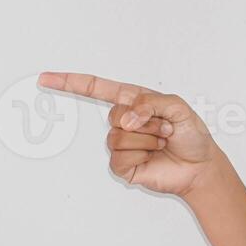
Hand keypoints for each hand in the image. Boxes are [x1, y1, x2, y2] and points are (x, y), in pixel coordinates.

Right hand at [37, 72, 220, 196]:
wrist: (199, 166)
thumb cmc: (191, 135)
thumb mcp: (178, 107)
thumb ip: (151, 102)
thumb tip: (126, 119)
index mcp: (134, 101)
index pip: (97, 89)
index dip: (70, 83)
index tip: (45, 79)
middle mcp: (124, 121)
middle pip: (114, 114)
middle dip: (147, 122)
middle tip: (166, 129)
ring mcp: (121, 144)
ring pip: (118, 137)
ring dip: (147, 140)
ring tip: (162, 143)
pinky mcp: (121, 165)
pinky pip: (119, 157)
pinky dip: (141, 156)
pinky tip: (153, 157)